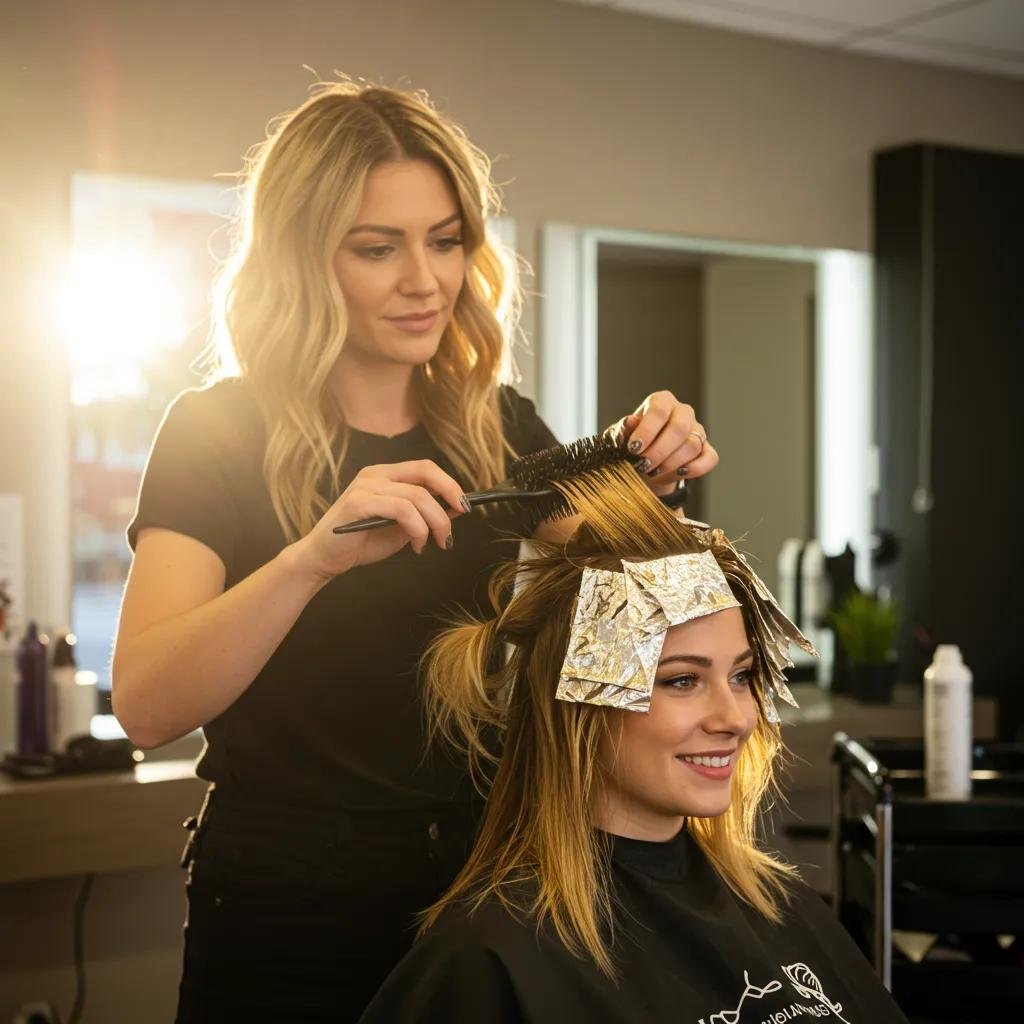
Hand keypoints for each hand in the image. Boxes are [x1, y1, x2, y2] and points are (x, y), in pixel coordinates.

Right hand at [289, 460, 470, 580]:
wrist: (323, 559)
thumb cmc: (360, 543)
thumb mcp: (401, 529)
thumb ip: (424, 516)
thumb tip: (456, 510)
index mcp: (385, 475)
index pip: (425, 468)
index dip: (450, 484)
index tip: (465, 506)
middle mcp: (375, 474)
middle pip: (425, 472)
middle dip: (450, 495)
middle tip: (459, 520)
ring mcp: (366, 486)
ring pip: (417, 495)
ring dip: (435, 522)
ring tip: (434, 543)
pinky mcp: (358, 502)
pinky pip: (402, 509)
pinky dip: (417, 528)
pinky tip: (417, 545)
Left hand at [608, 391, 717, 494]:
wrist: (643, 465)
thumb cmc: (632, 445)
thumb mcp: (621, 437)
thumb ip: (623, 430)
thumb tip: (630, 421)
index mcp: (661, 401)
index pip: (659, 410)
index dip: (647, 430)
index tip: (634, 449)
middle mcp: (682, 412)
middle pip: (679, 428)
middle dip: (659, 451)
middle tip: (643, 465)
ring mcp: (697, 431)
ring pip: (692, 445)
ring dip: (671, 463)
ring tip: (653, 472)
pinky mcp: (706, 451)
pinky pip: (709, 459)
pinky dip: (695, 468)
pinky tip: (679, 473)